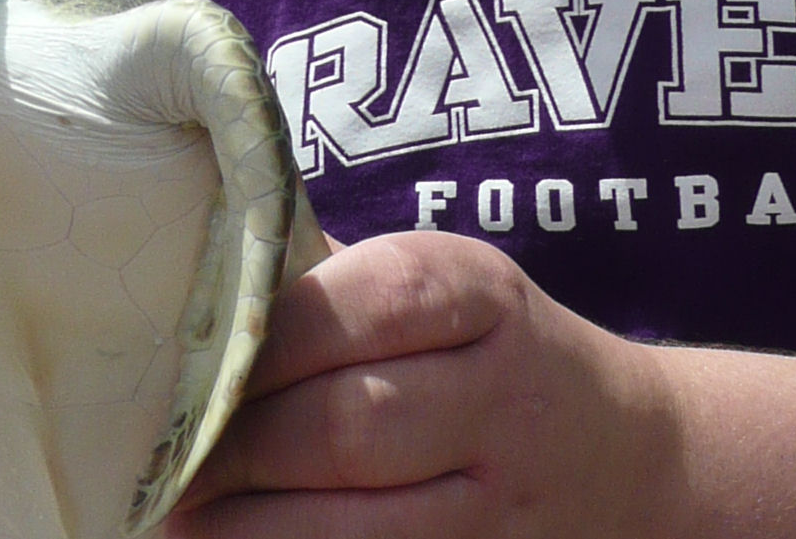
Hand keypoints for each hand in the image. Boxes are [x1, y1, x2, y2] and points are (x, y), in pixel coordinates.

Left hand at [168, 232, 675, 538]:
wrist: (630, 454)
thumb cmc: (493, 351)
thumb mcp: (449, 290)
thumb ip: (341, 283)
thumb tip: (198, 281)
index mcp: (482, 295)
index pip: (365, 303)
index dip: (267, 339)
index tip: (189, 362)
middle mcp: (501, 395)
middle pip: (353, 424)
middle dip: (242, 446)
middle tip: (165, 456)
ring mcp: (501, 500)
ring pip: (360, 524)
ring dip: (252, 527)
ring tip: (177, 518)